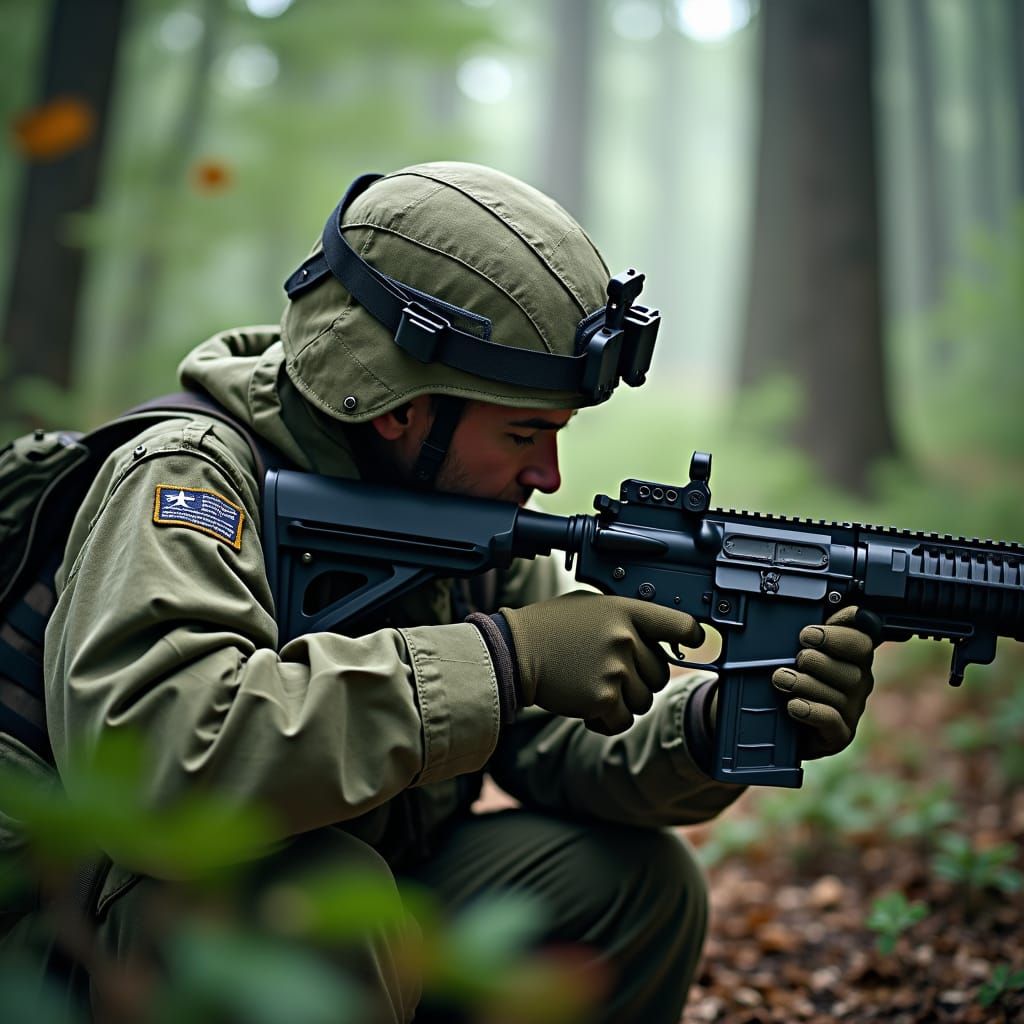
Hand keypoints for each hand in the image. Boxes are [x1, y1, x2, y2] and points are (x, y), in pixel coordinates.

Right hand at [499, 592, 703, 735]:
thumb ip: (624, 618)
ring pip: (644, 700)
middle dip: (639, 680)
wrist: (516, 652)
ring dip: (623, 702)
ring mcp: (615, 669)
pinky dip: (607, 721)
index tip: (694, 642)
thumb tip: (656, 635)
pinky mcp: (603, 699)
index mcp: (625, 611)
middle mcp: (625, 639)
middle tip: (609, 673)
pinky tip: (587, 708)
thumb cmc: (551, 628)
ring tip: (593, 687)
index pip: (678, 624)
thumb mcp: (591, 606)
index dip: (692, 636)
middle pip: (660, 674)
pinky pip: (623, 721)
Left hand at [771, 605, 882, 758]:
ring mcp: (851, 710)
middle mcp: (857, 682)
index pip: (862, 640)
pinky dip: (811, 711)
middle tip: (796, 657)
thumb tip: (833, 605)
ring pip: (838, 695)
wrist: (782, 720)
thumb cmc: (794, 679)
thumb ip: (814, 631)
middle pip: (851, 669)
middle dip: (818, 660)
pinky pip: (832, 721)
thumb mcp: (800, 650)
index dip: (837, 635)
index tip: (807, 634)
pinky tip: (793, 705)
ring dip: (805, 684)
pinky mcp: (839, 734)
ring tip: (782, 679)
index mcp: (852, 656)